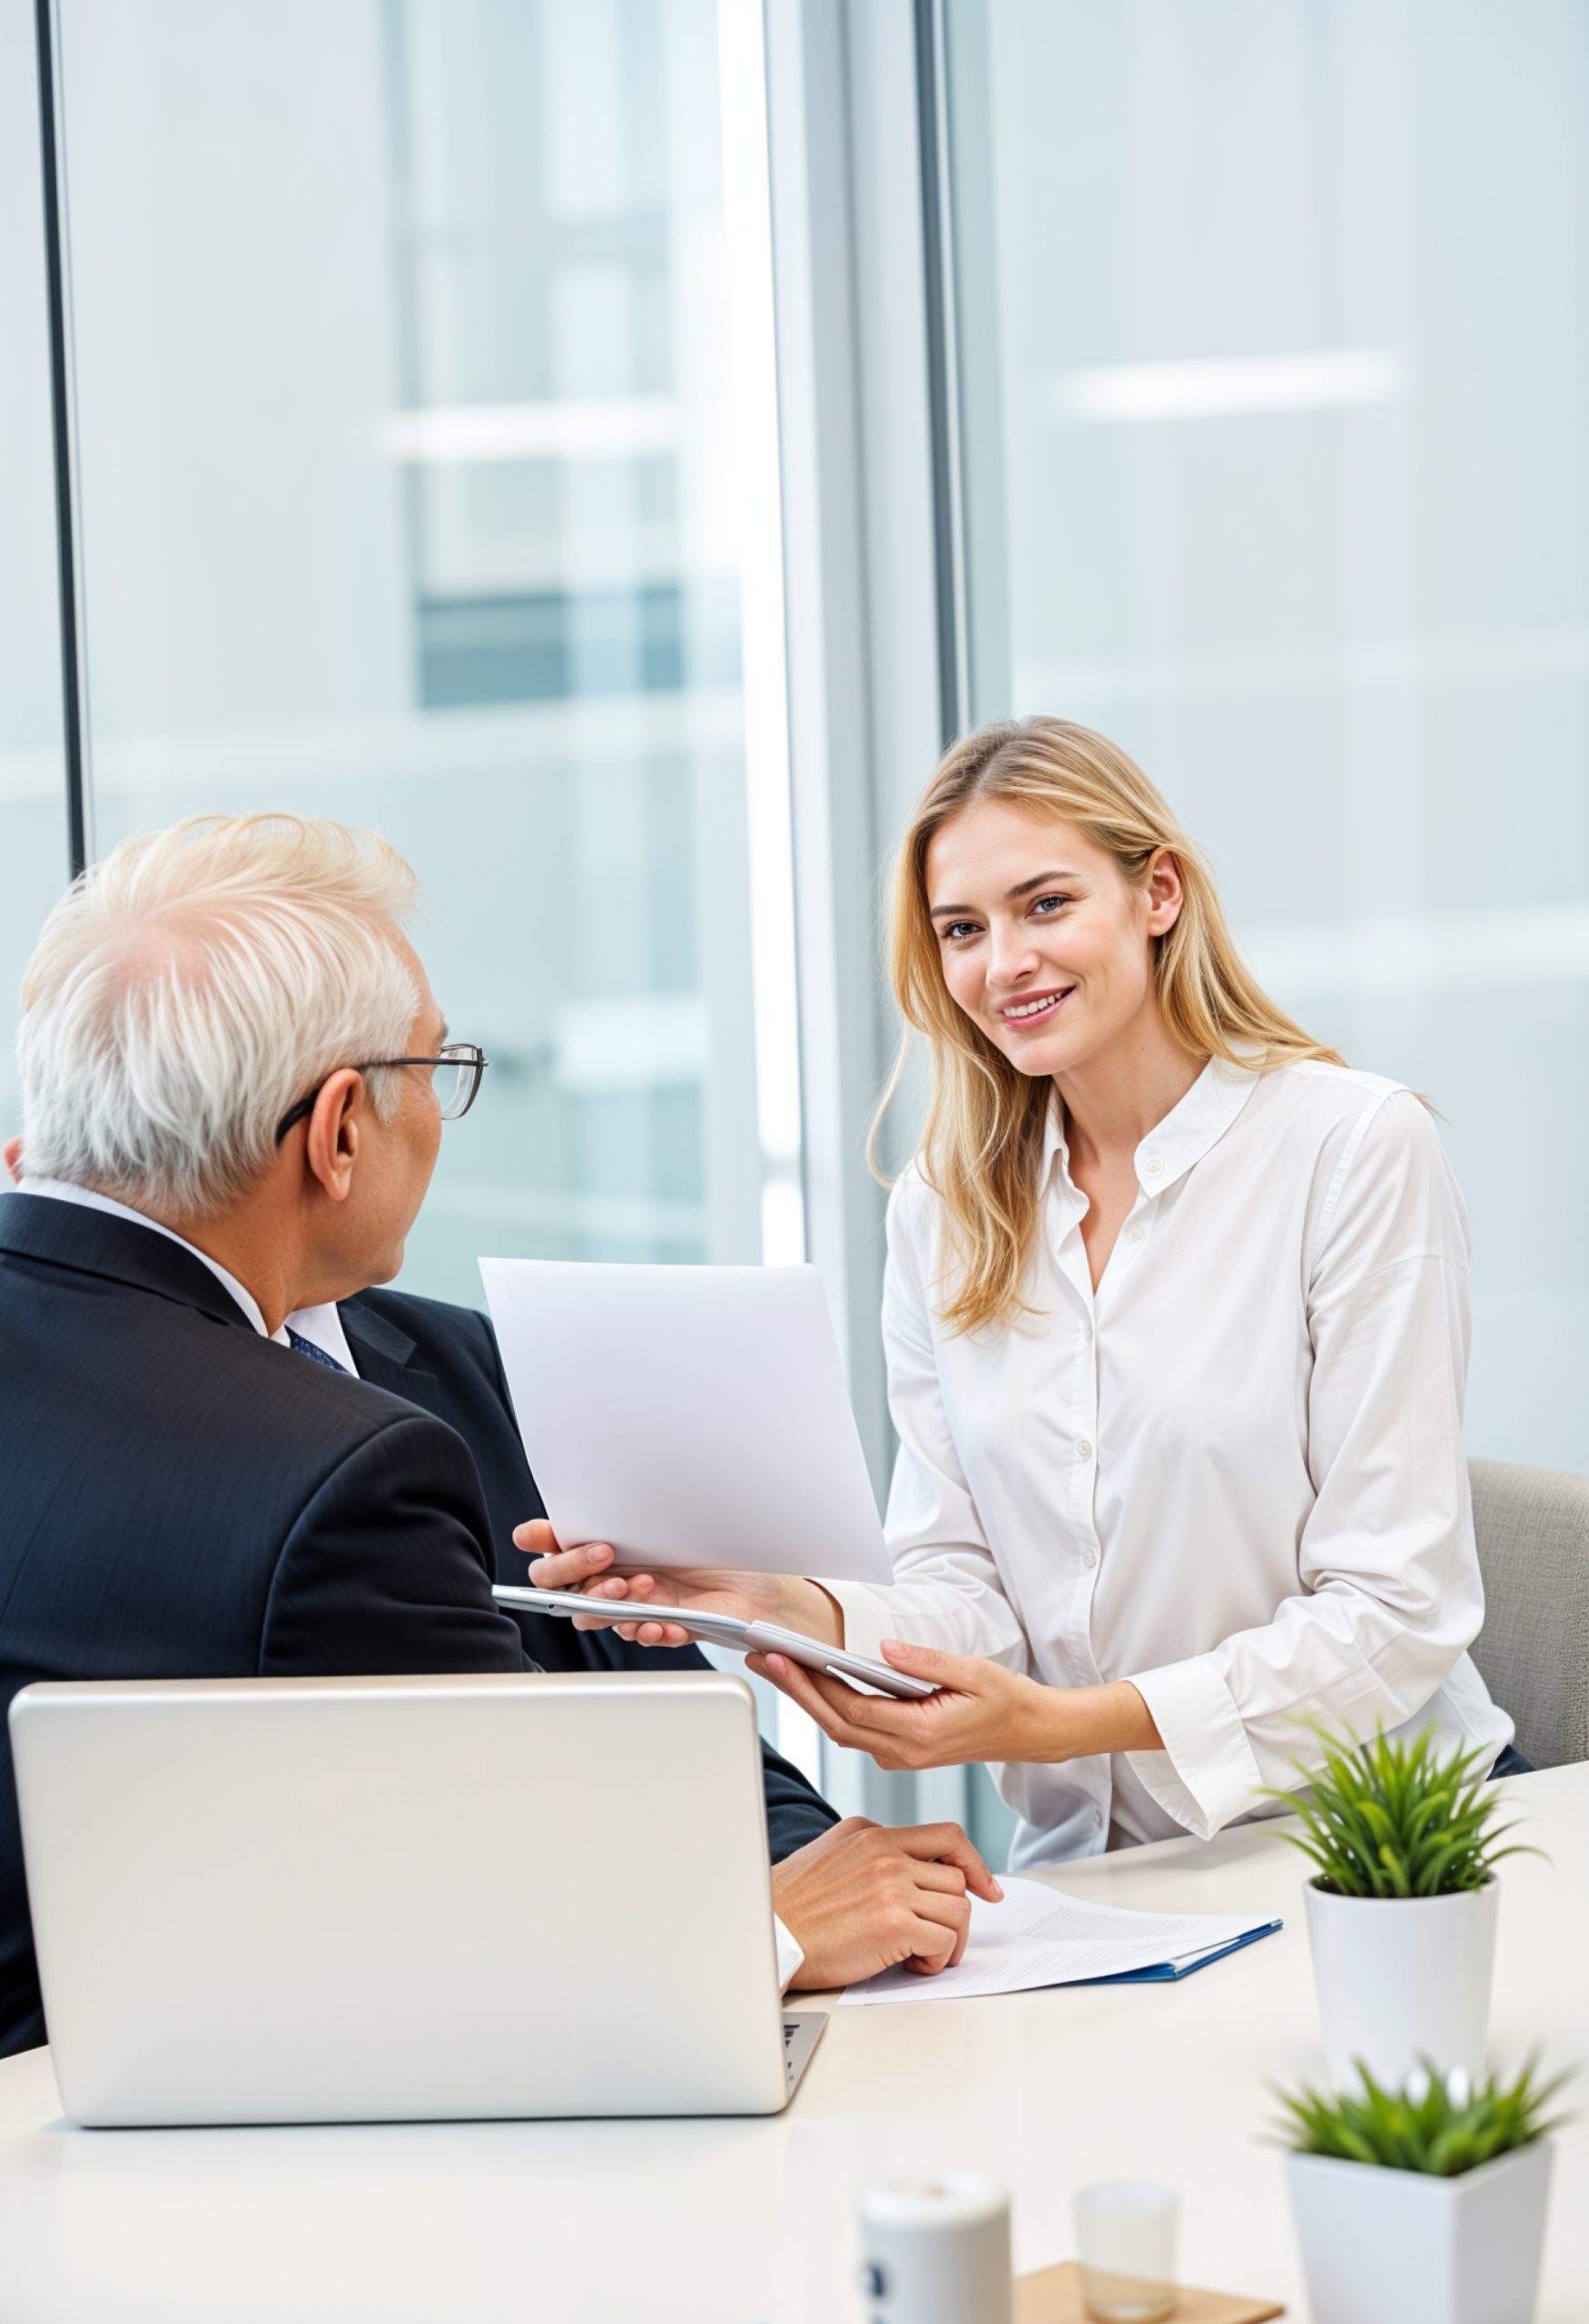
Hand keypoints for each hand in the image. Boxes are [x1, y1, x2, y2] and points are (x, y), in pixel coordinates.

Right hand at [512, 1520, 840, 1649]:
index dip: (540, 1542)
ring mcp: (630, 1603)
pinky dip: (646, 1629)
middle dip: (573, 1570)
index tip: (539, 1533)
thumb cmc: (717, 1542)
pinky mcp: (655, 1626)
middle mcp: (611, 1575)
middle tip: (605, 1556)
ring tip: (641, 1586)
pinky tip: (662, 1622)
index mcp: (606, 1543)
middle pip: (557, 1585)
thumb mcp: (674, 1518)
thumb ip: (637, 1509)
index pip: (553, 1548)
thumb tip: (610, 1480)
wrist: (763, 1582)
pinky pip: (636, 1634)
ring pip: (590, 1614)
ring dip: (608, 1602)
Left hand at [750, 1638, 1056, 1771]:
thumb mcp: (973, 1672)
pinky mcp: (900, 1750)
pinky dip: (829, 1706)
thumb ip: (925, 1661)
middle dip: (795, 1690)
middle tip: (761, 1657)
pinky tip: (813, 1681)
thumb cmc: (1006, 1700)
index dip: (811, 1685)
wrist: (1028, 1732)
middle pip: (835, 1722)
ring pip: (841, 1729)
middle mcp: (904, 1752)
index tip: (783, 1658)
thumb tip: (883, 1647)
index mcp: (920, 1734)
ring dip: (807, 1697)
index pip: (851, 1710)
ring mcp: (900, 1756)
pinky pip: (855, 1730)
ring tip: (777, 1664)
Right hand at [770, 1816, 1002, 1988]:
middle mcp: (884, 1852)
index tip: (986, 1889)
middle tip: (939, 1940)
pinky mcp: (893, 1924)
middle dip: (958, 1914)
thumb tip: (911, 1868)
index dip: (974, 1864)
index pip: (946, 1836)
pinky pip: (944, 1939)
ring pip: (959, 1909)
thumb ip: (871, 1850)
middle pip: (957, 1878)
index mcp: (871, 1833)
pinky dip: (937, 1959)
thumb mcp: (831, 1853)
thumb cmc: (790, 1907)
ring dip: (949, 1940)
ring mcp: (890, 1886)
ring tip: (921, 1955)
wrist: (767, 1936)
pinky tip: (912, 1965)